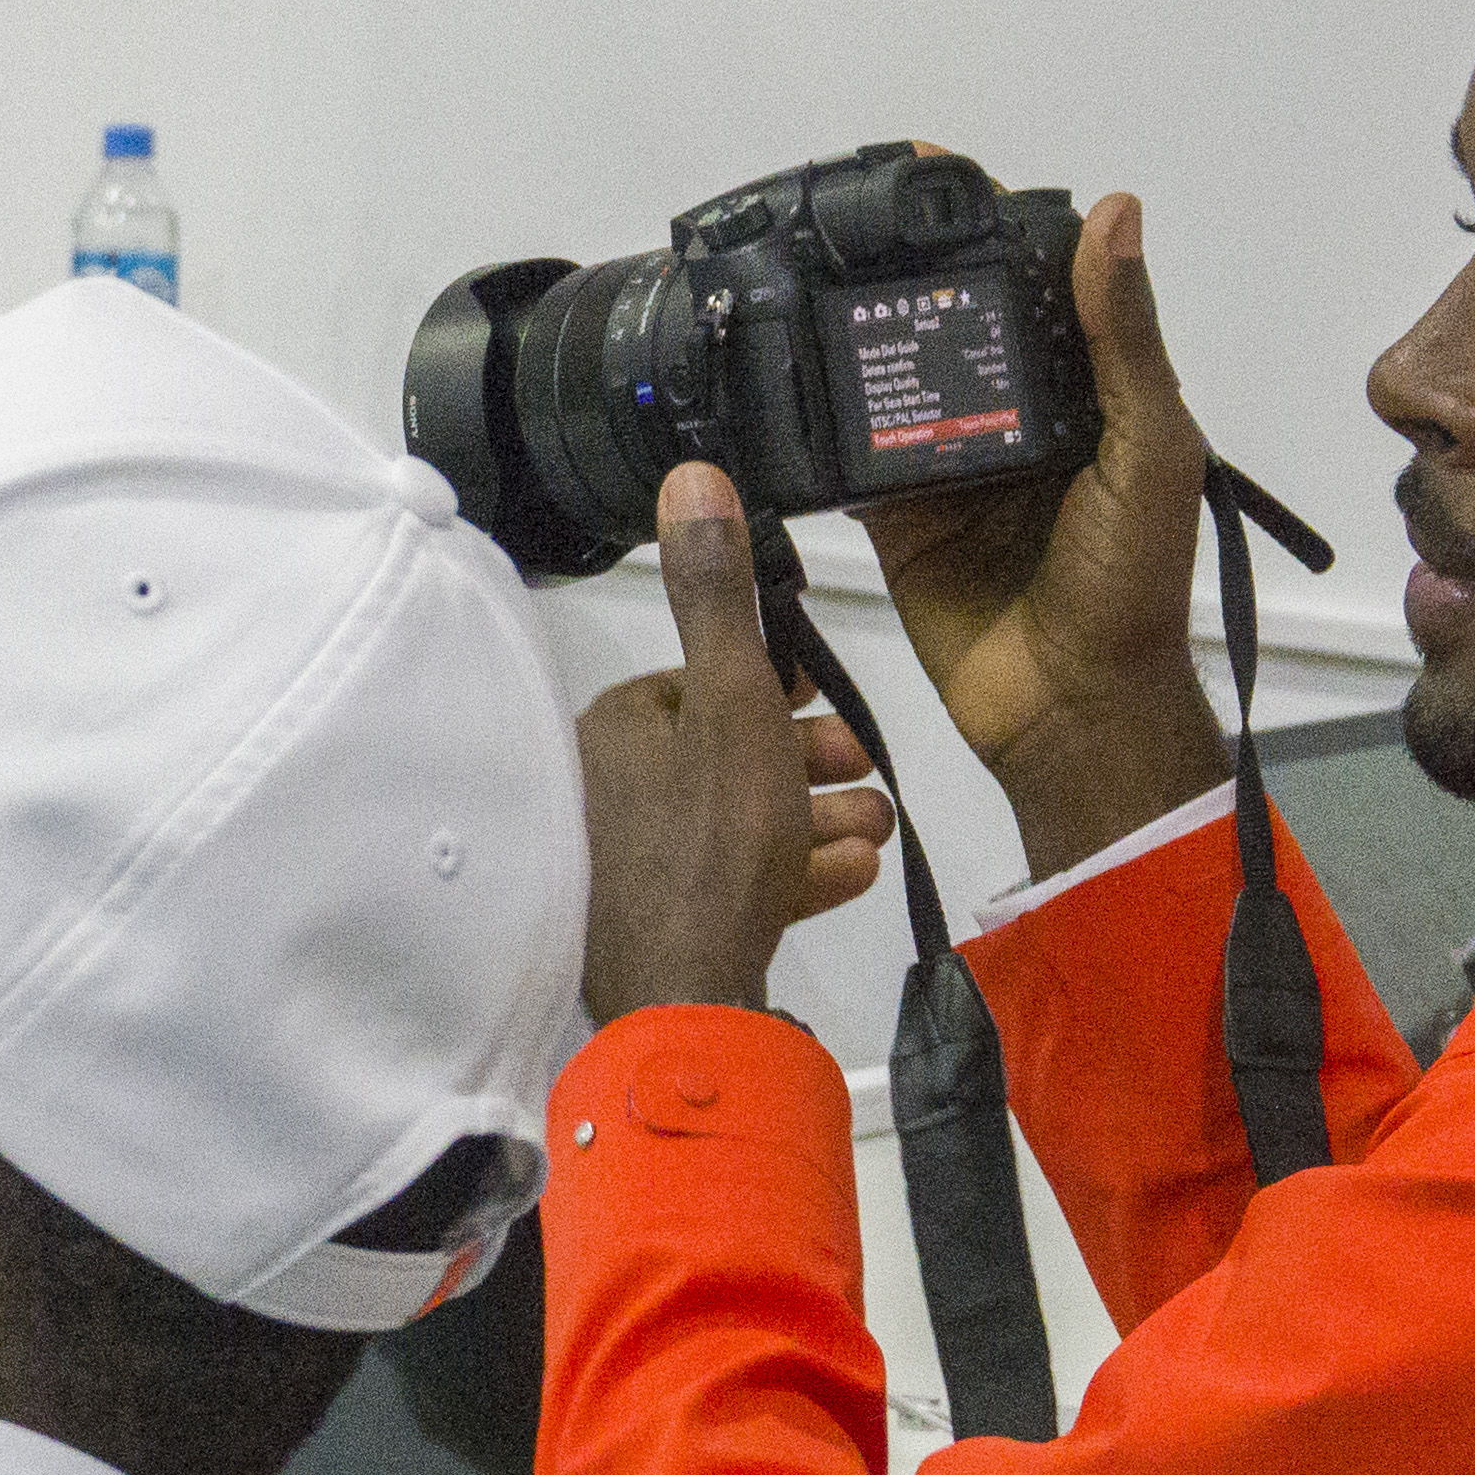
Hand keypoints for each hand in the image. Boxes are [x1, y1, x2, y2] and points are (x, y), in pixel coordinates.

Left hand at [576, 464, 903, 1021]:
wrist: (687, 999)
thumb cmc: (710, 845)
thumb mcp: (735, 699)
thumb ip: (718, 593)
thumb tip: (689, 476)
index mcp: (611, 732)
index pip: (699, 688)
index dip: (774, 693)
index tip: (830, 704)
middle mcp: (602, 797)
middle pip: (724, 757)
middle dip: (808, 762)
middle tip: (863, 770)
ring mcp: (624, 872)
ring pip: (735, 825)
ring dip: (813, 818)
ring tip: (872, 830)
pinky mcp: (651, 933)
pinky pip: (728, 887)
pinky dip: (788, 873)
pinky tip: (845, 875)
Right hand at [856, 192, 1230, 879]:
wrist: (1072, 711)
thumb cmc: (1136, 588)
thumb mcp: (1150, 449)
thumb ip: (1126, 340)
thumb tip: (1116, 214)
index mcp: (1086, 387)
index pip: (1033, 278)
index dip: (988, 222)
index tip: (937, 173)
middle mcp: (1016, 415)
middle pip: (951, 318)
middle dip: (904, 271)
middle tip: (845, 222)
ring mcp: (951, 465)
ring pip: (897, 378)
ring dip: (859, 336)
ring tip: (807, 282)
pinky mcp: (898, 518)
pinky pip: (853, 459)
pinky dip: (824, 427)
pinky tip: (794, 381)